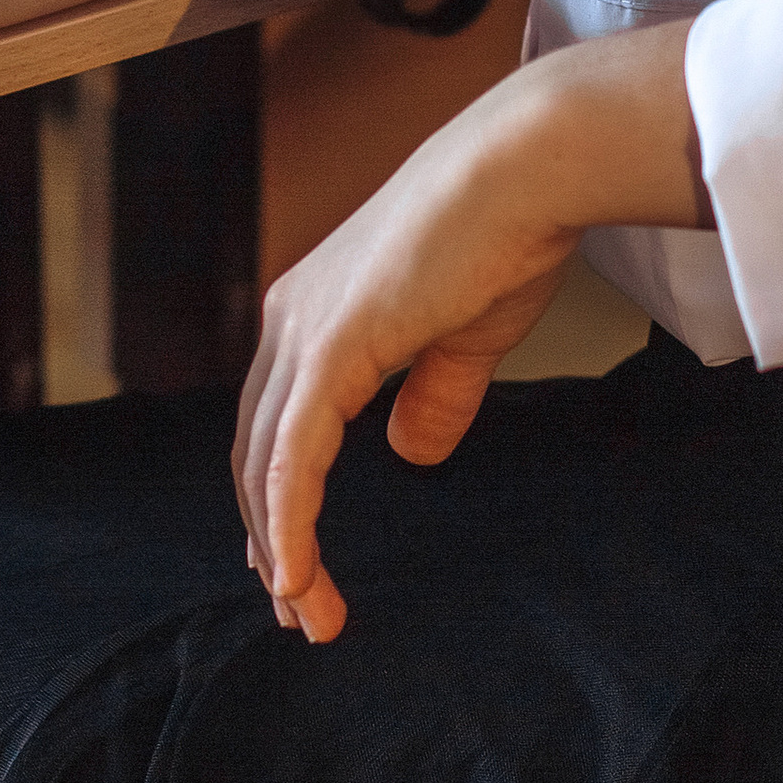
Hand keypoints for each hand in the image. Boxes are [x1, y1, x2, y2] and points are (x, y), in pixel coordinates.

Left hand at [232, 18, 705, 643]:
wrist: (526, 169)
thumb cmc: (507, 233)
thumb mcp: (465, 335)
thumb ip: (432, 395)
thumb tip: (409, 454)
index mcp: (316, 313)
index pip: (276, 427)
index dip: (281, 502)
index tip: (298, 569)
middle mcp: (291, 319)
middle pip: (257, 452)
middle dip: (273, 537)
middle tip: (302, 610)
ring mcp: (303, 330)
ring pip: (267, 464)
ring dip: (282, 547)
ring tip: (308, 613)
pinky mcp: (330, 346)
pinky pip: (295, 456)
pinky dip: (291, 521)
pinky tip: (299, 573)